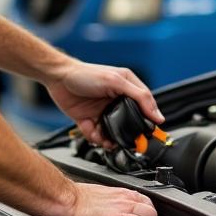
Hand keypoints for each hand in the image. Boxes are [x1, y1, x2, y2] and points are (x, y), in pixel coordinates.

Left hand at [45, 59, 163, 147]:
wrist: (58, 78)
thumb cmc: (86, 74)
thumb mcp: (116, 81)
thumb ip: (139, 97)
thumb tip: (157, 114)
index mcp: (127, 88)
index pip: (145, 107)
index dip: (148, 121)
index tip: (149, 134)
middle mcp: (116, 100)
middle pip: (127, 124)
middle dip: (125, 135)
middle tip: (124, 141)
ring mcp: (102, 111)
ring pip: (112, 133)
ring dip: (109, 139)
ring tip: (106, 140)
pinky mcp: (88, 120)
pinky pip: (96, 135)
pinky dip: (94, 137)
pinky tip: (92, 131)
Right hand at [50, 182, 157, 215]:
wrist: (63, 201)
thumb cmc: (73, 201)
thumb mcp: (97, 198)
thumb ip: (108, 203)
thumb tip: (110, 211)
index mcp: (119, 193)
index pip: (145, 200)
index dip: (148, 212)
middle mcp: (123, 199)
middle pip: (152, 208)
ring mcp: (121, 208)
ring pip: (150, 214)